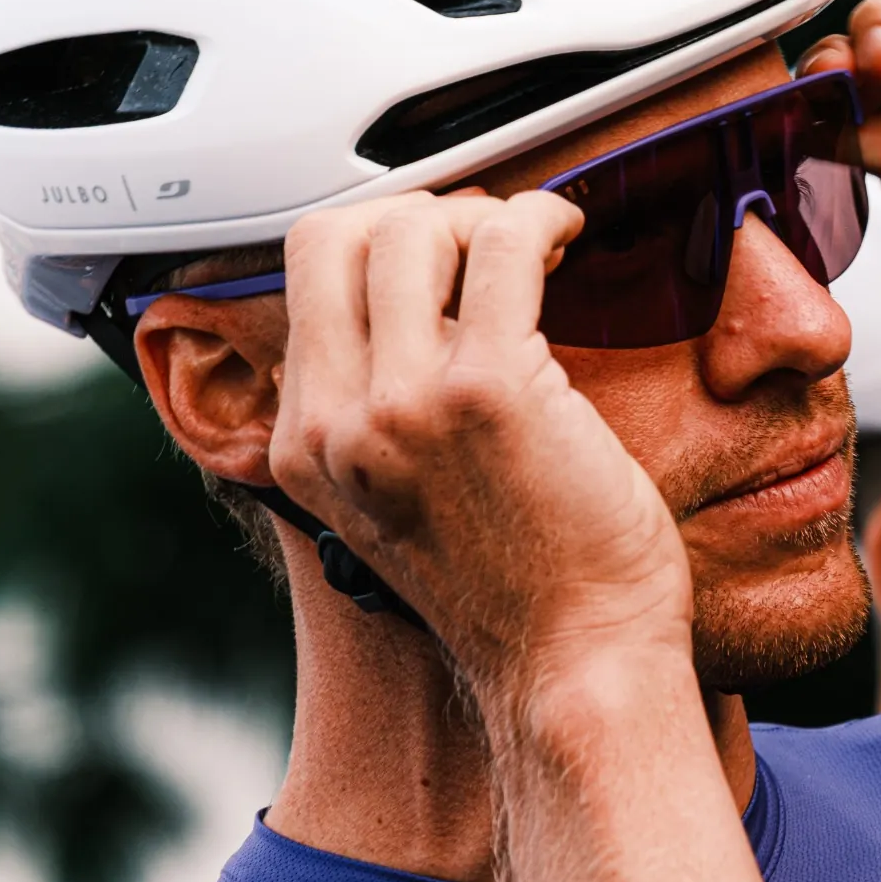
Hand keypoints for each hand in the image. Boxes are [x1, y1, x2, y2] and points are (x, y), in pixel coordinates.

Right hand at [269, 190, 693, 697]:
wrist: (578, 667)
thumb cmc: (522, 594)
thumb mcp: (396, 508)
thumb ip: (377, 422)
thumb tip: (410, 311)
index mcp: (304, 448)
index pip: (302, 280)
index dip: (377, 242)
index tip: (442, 252)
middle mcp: (338, 422)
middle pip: (336, 234)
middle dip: (418, 214)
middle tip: (487, 242)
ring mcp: (406, 404)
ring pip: (416, 229)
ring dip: (486, 218)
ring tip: (536, 246)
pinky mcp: (491, 390)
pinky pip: (504, 247)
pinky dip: (541, 220)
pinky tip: (568, 237)